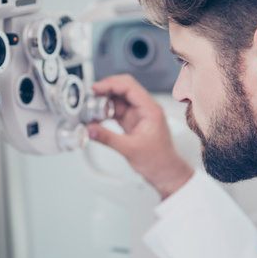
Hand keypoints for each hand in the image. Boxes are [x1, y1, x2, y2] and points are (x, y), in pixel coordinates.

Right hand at [87, 74, 193, 198]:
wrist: (166, 173)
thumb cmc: (159, 161)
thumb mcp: (130, 149)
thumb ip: (108, 138)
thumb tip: (90, 129)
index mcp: (150, 110)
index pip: (130, 87)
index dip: (111, 84)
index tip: (96, 88)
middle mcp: (145, 109)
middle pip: (123, 89)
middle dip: (106, 90)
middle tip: (91, 95)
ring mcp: (138, 115)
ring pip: (118, 100)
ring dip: (104, 102)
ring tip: (91, 108)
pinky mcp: (132, 123)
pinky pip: (116, 112)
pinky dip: (105, 112)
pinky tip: (97, 118)